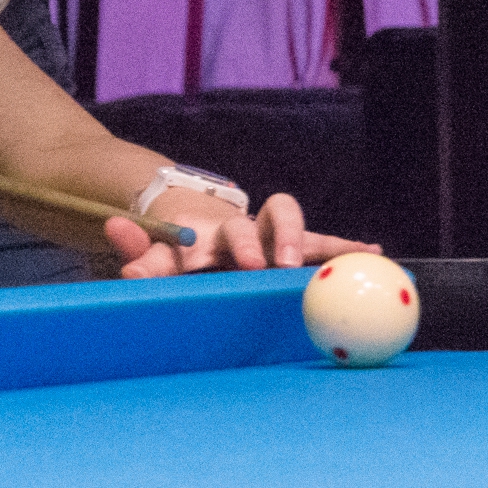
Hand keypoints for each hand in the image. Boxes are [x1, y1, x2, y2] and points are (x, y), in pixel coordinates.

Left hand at [105, 190, 378, 278]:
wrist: (199, 228)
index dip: (186, 254)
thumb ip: (139, 251)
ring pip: (285, 220)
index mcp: (198, 233)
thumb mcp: (152, 256)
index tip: (190, 267)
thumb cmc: (179, 254)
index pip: (191, 238)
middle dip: (252, 241)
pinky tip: (373, 253)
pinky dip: (344, 247)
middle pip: (247, 224)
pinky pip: (322, 244)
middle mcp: (235, 228)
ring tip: (304, 260)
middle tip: (255, 263)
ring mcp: (266, 236)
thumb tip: (114, 228)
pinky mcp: (293, 246)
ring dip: (298, 238)